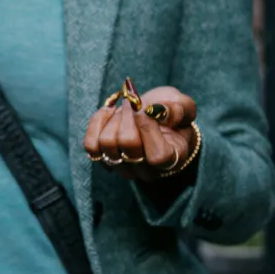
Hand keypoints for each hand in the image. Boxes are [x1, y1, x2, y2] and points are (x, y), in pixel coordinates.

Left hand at [83, 83, 197, 183]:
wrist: (153, 119)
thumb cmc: (171, 114)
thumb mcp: (183, 106)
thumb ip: (177, 110)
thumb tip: (155, 111)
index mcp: (173, 160)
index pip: (157, 156)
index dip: (148, 127)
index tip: (147, 107)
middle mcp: (147, 170)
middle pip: (127, 144)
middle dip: (128, 115)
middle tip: (134, 103)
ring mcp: (123, 167)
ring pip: (107, 143)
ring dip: (113, 118)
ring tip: (124, 109)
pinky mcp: (102, 159)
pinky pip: (91, 145)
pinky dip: (97, 122)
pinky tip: (109, 112)